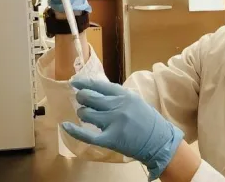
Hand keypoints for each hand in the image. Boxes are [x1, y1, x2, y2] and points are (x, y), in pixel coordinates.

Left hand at [62, 76, 183, 180]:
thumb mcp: (136, 101)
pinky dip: (74, 130)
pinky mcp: (110, 139)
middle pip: (90, 98)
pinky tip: (65, 126)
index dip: (85, 83)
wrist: (159, 141)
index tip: (75, 83)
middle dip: (82, 98)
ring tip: (86, 115)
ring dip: (83, 113)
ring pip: (87, 114)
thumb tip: (99, 93)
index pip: (99, 86)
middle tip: (80, 100)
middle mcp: (118, 106)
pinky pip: (87, 135)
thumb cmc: (148, 121)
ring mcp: (113, 122)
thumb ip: (119, 97)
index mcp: (125, 95)